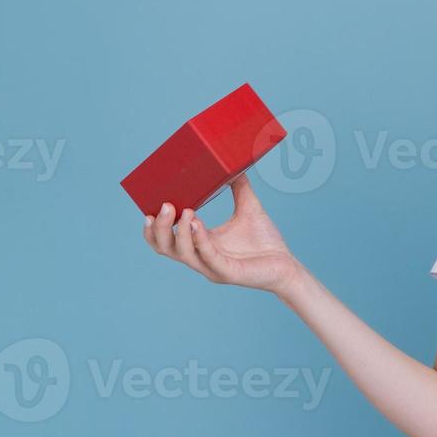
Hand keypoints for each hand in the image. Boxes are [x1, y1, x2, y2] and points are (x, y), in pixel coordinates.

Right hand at [141, 173, 299, 293]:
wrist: (287, 266)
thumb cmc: (265, 241)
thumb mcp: (248, 208)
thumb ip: (239, 187)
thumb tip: (234, 163)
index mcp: (200, 244)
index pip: (166, 240)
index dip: (153, 228)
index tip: (149, 208)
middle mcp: (201, 258)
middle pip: (166, 248)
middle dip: (160, 228)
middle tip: (164, 205)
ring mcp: (212, 267)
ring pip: (183, 254)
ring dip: (179, 232)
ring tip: (184, 211)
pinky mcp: (228, 272)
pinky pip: (208, 257)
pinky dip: (200, 240)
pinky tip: (197, 224)